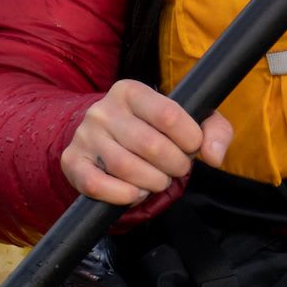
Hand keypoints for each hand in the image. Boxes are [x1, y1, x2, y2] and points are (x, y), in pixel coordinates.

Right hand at [62, 80, 233, 205]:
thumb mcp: (185, 119)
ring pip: (126, 167)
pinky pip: (97, 185)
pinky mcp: (73, 162)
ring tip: (158, 180)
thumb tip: (214, 155)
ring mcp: (85, 136)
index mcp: (130, 90)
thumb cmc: (152, 129)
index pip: (168, 114)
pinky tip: (135, 192)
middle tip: (177, 169)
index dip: (190, 138)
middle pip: (150, 145)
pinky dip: (123, 195)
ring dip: (153, 182)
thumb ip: (213, 130)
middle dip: (174, 165)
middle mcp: (103, 110)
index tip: (193, 147)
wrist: (103, 138)